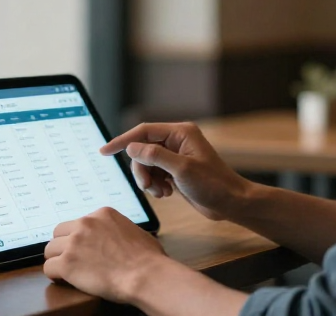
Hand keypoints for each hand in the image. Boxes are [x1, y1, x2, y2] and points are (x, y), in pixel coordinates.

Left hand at [43, 207, 169, 302]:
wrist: (145, 274)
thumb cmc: (148, 258)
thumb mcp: (134, 231)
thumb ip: (118, 230)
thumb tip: (119, 238)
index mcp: (102, 214)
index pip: (78, 223)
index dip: (78, 238)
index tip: (83, 249)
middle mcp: (85, 224)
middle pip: (59, 233)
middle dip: (63, 246)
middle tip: (72, 260)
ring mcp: (74, 243)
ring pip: (50, 250)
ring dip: (57, 260)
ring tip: (67, 272)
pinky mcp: (67, 263)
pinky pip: (49, 268)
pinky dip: (55, 276)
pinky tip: (64, 280)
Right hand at [101, 122, 251, 220]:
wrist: (231, 203)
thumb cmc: (213, 184)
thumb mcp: (181, 169)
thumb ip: (155, 156)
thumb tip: (132, 147)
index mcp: (180, 133)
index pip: (143, 131)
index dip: (123, 141)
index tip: (104, 151)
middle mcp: (177, 141)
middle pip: (142, 150)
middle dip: (141, 169)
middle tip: (147, 186)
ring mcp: (176, 156)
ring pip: (147, 164)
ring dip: (148, 180)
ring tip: (161, 193)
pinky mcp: (176, 170)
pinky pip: (154, 174)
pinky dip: (155, 185)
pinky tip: (166, 194)